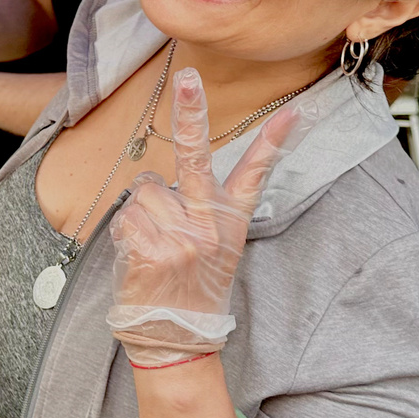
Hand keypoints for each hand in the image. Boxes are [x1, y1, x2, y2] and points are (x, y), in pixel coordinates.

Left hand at [106, 69, 310, 367]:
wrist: (176, 340)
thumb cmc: (191, 291)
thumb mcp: (217, 253)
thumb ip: (202, 213)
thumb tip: (170, 178)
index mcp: (229, 223)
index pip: (255, 175)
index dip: (273, 142)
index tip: (292, 112)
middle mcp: (208, 225)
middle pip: (197, 157)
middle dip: (193, 112)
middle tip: (188, 76)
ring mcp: (180, 236)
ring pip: (145, 190)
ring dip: (141, 211)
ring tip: (152, 244)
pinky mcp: (151, 248)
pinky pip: (126, 216)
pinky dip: (126, 231)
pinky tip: (139, 256)